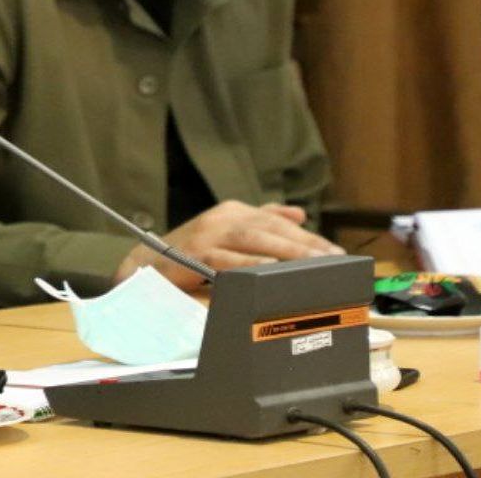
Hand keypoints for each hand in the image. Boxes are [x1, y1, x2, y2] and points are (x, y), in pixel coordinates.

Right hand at [113, 200, 344, 289]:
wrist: (143, 264)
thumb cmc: (189, 251)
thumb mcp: (225, 231)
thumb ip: (261, 219)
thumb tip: (299, 214)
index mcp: (232, 211)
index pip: (277, 222)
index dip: (308, 237)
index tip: (336, 253)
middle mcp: (221, 218)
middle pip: (270, 229)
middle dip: (304, 245)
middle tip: (334, 260)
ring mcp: (207, 235)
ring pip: (253, 240)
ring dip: (285, 253)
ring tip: (314, 264)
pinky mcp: (194, 254)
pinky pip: (227, 260)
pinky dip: (250, 264)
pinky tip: (270, 270)